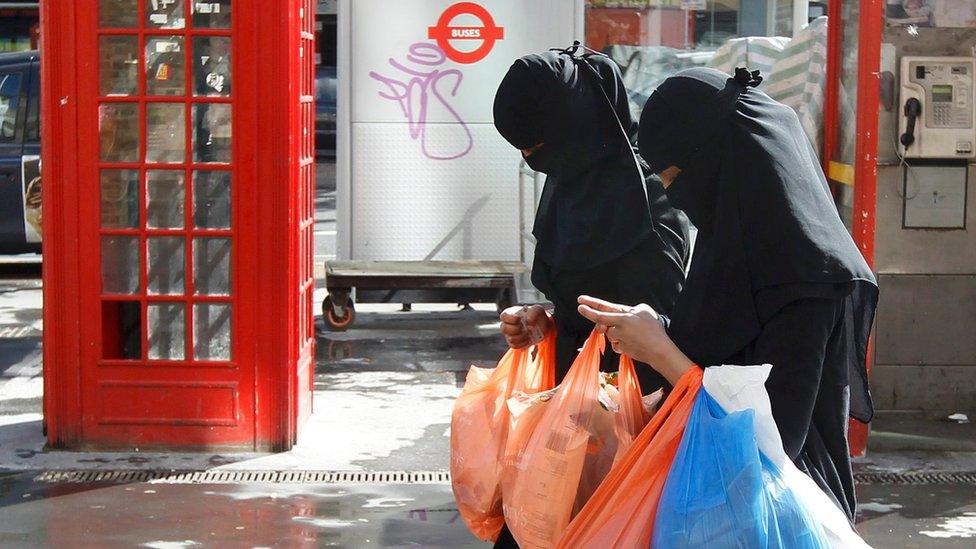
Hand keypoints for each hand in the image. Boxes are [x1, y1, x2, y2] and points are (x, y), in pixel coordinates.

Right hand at [499, 304, 553, 348]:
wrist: (541, 326)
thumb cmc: (536, 316)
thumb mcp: (537, 310)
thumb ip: (533, 312)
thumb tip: (528, 321)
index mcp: (510, 314)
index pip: (503, 316)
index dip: (510, 318)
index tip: (519, 318)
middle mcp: (507, 324)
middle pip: (503, 328)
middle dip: (516, 329)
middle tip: (524, 327)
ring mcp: (509, 334)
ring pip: (510, 338)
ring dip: (521, 337)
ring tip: (528, 333)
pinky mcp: (513, 343)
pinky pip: (514, 346)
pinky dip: (523, 343)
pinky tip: (528, 339)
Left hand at [577, 295, 693, 384]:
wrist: (659, 350)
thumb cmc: (654, 329)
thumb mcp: (644, 310)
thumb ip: (630, 309)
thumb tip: (623, 312)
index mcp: (622, 317)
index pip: (601, 310)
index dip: (590, 305)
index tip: (580, 302)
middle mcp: (617, 328)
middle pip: (600, 322)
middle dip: (595, 318)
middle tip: (591, 312)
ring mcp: (617, 340)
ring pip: (609, 333)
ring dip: (614, 331)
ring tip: (632, 331)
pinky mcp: (620, 349)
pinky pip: (616, 344)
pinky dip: (621, 341)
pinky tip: (632, 341)